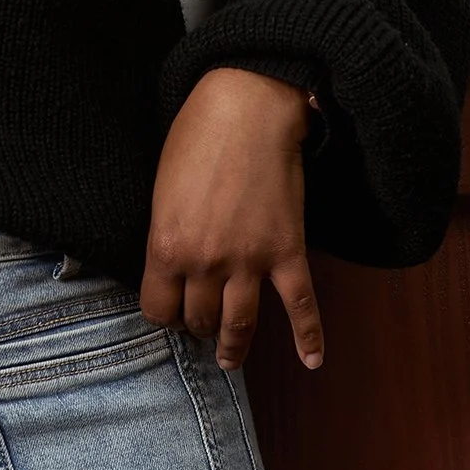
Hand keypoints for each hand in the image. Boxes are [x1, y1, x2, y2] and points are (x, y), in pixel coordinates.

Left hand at [140, 66, 323, 372]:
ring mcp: (250, 260)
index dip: (163, 316)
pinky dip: (309, 337)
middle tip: (198, 327)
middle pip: (198, 319)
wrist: (247, 109)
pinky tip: (312, 361)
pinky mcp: (287, 251)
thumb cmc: (196, 138)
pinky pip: (301, 305)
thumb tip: (169, 266)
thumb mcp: (161, 190)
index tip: (169, 313)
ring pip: (240, 324)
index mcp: (167, 246)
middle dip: (196, 326)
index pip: (157, 309)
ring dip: (234, 347)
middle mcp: (206, 262)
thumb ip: (165, 234)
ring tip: (229, 359)